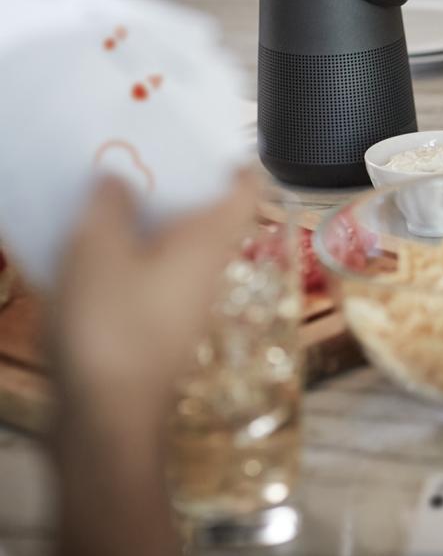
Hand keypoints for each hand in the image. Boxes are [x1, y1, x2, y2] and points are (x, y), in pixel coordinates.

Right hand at [50, 171, 257, 412]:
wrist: (104, 419)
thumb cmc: (110, 325)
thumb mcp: (98, 247)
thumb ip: (110, 204)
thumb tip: (122, 181)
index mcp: (209, 240)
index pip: (245, 188)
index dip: (233, 158)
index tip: (202, 135)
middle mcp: (207, 269)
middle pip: (205, 213)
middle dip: (174, 182)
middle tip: (132, 153)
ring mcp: (183, 302)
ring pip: (173, 244)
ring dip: (144, 218)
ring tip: (100, 190)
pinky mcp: (155, 328)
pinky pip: (147, 275)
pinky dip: (125, 255)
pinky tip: (84, 248)